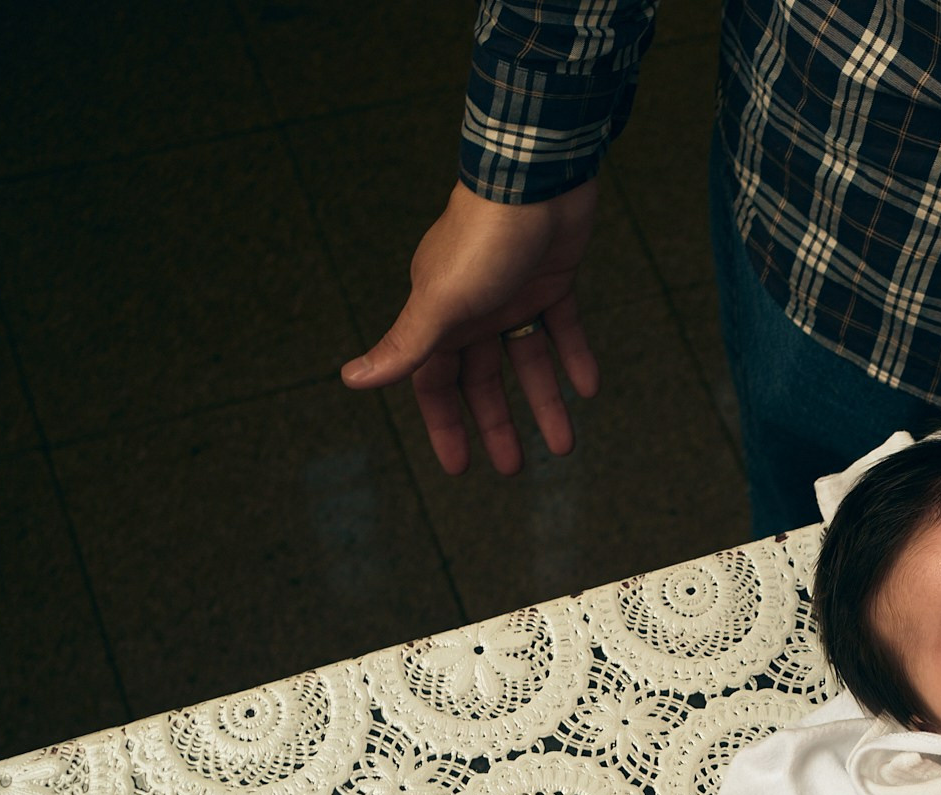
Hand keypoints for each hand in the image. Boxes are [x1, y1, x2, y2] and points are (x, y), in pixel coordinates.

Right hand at [342, 180, 601, 474]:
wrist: (535, 179)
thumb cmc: (483, 240)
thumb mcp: (442, 301)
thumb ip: (405, 344)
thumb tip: (352, 380)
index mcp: (441, 316)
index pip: (436, 383)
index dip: (445, 425)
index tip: (459, 468)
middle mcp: (474, 309)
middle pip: (483, 380)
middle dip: (497, 425)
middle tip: (515, 469)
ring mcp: (513, 295)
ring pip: (527, 361)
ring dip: (545, 403)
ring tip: (565, 446)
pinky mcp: (552, 279)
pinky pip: (563, 328)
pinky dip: (575, 357)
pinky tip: (588, 390)